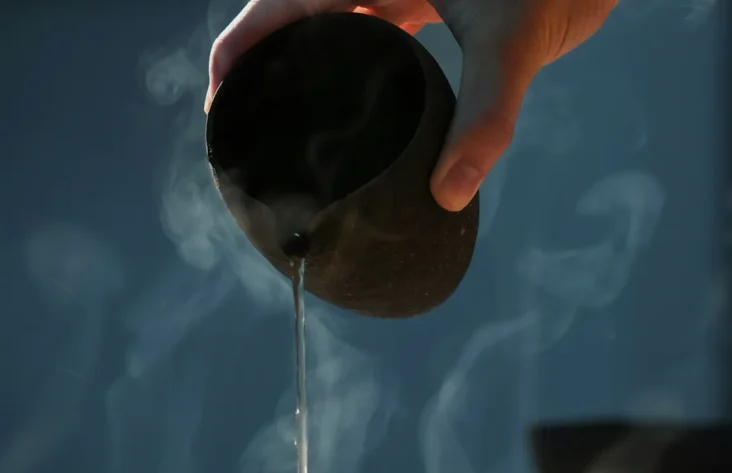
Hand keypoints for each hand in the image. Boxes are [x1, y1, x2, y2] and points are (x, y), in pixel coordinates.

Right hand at [206, 0, 616, 211]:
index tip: (220, 111)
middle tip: (252, 136)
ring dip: (309, 72)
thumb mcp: (512, 40)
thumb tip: (449, 194)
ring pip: (331, 28)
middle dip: (266, 72)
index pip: (274, 7)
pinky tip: (358, 110)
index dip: (236, 56)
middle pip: (294, 22)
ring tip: (292, 131)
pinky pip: (372, 32)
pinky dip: (357, 68)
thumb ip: (484, 117)